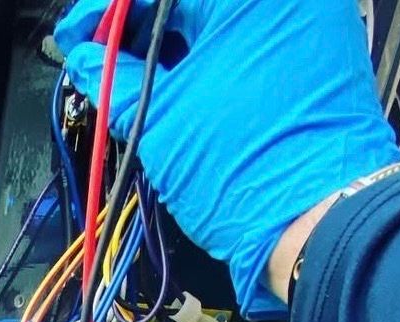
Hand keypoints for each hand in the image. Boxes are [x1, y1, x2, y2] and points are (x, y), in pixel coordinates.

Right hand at [55, 0, 399, 314]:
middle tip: (103, 62)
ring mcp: (310, 20)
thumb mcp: (160, 122)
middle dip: (143, 30)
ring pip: (222, 18)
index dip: (109, 15)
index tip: (78, 39)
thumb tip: (87, 60)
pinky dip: (214, 56)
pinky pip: (253, 38)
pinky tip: (182, 89)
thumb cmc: (246, 170)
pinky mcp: (320, 53)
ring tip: (139, 83)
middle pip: (192, 1)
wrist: (321, 220)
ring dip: (176, 43)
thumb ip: (115, 80)